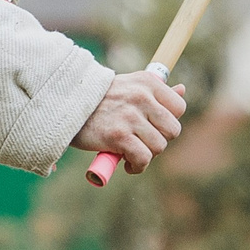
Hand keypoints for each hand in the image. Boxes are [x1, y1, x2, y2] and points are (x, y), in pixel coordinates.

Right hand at [72, 71, 186, 174]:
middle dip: (159, 140)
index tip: (153, 127)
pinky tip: (127, 164)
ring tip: (131, 153)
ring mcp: (130, 117)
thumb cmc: (100, 99)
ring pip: (159, 147)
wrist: (66, 105)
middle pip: (173, 130)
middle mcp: (142, 97)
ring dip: (146, 156)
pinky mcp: (119, 136)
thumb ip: (156, 91)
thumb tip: (183, 89)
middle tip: (142, 142)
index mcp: (148, 82)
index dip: (168, 122)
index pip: (179, 107)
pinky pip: (143, 159)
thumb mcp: (130, 86)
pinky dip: (137, 167)